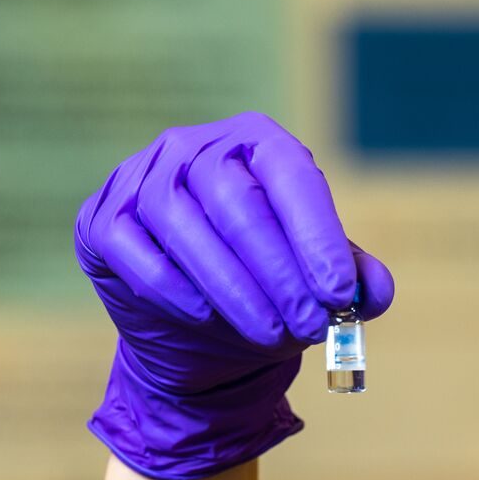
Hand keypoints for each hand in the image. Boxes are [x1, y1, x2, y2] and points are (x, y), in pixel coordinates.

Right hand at [75, 113, 395, 479]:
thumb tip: (375, 291)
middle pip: (236, 201)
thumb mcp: (314, 282)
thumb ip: (351, 280)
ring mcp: (140, 180)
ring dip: (235, 291)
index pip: (288, 172)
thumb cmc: (264, 289)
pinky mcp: (103, 223)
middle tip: (311, 326)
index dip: (316, 234)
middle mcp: (191, 148)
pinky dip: (179, 295)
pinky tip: (209, 321)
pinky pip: (141, 259)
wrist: (195, 332)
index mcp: (253, 143)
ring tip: (272, 336)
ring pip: (185, 228)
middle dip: (279, 272)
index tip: (340, 293)